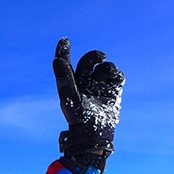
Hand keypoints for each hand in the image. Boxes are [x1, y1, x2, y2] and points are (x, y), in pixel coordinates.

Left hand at [52, 37, 124, 169]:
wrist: (94, 133)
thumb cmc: (77, 117)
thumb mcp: (69, 96)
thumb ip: (64, 77)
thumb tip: (57, 59)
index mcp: (71, 83)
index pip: (67, 63)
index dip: (65, 51)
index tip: (64, 40)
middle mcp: (85, 82)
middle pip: (89, 60)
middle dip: (94, 56)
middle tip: (99, 56)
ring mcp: (100, 86)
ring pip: (104, 66)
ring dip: (105, 67)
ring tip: (103, 77)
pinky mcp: (113, 90)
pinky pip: (116, 75)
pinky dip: (115, 74)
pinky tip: (112, 80)